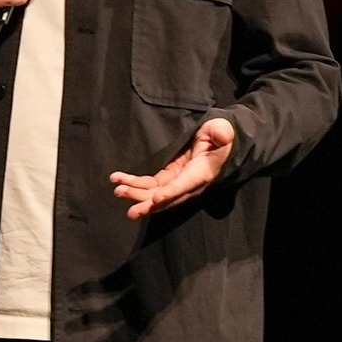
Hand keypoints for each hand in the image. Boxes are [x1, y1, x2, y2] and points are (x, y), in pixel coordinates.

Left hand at [110, 118, 235, 220]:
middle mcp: (188, 183)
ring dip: (136, 194)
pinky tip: (118, 180)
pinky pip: (150, 185)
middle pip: (166, 197)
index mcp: (201, 173)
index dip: (171, 193)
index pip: (185, 185)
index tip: (156, 199)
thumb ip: (221, 133)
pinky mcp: (168, 177)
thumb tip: (222, 135)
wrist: (216, 139)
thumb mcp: (221, 130)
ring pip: (154, 193)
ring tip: (118, 190)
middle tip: (131, 210)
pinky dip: (134, 184)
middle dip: (148, 203)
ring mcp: (177, 182)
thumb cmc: (218, 134)